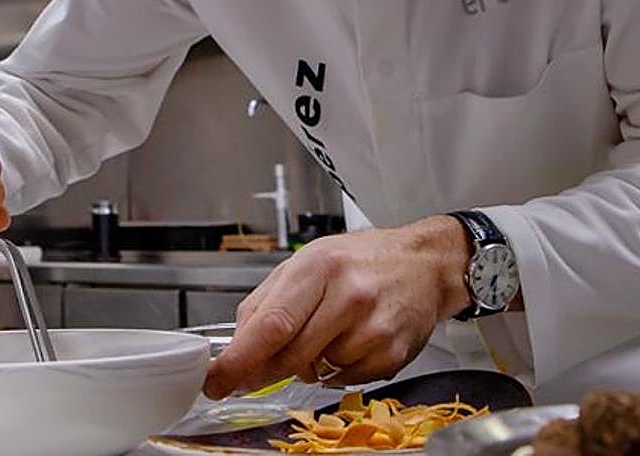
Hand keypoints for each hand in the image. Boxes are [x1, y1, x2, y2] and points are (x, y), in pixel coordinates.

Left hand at [202, 216, 470, 399]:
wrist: (424, 264)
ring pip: (316, 370)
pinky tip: (350, 341)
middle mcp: (348, 296)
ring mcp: (373, 328)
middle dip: (266, 369)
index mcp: (318, 267)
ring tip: (327, 330)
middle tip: (257, 369)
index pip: (270, 324)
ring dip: (308, 363)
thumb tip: (236, 345)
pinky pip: (344, 379)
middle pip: (290, 355)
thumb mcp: (307, 262)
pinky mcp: (392, 355)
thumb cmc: (361, 260)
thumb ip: (266, 301)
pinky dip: (336, 368)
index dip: (238, 359)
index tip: (215, 380)